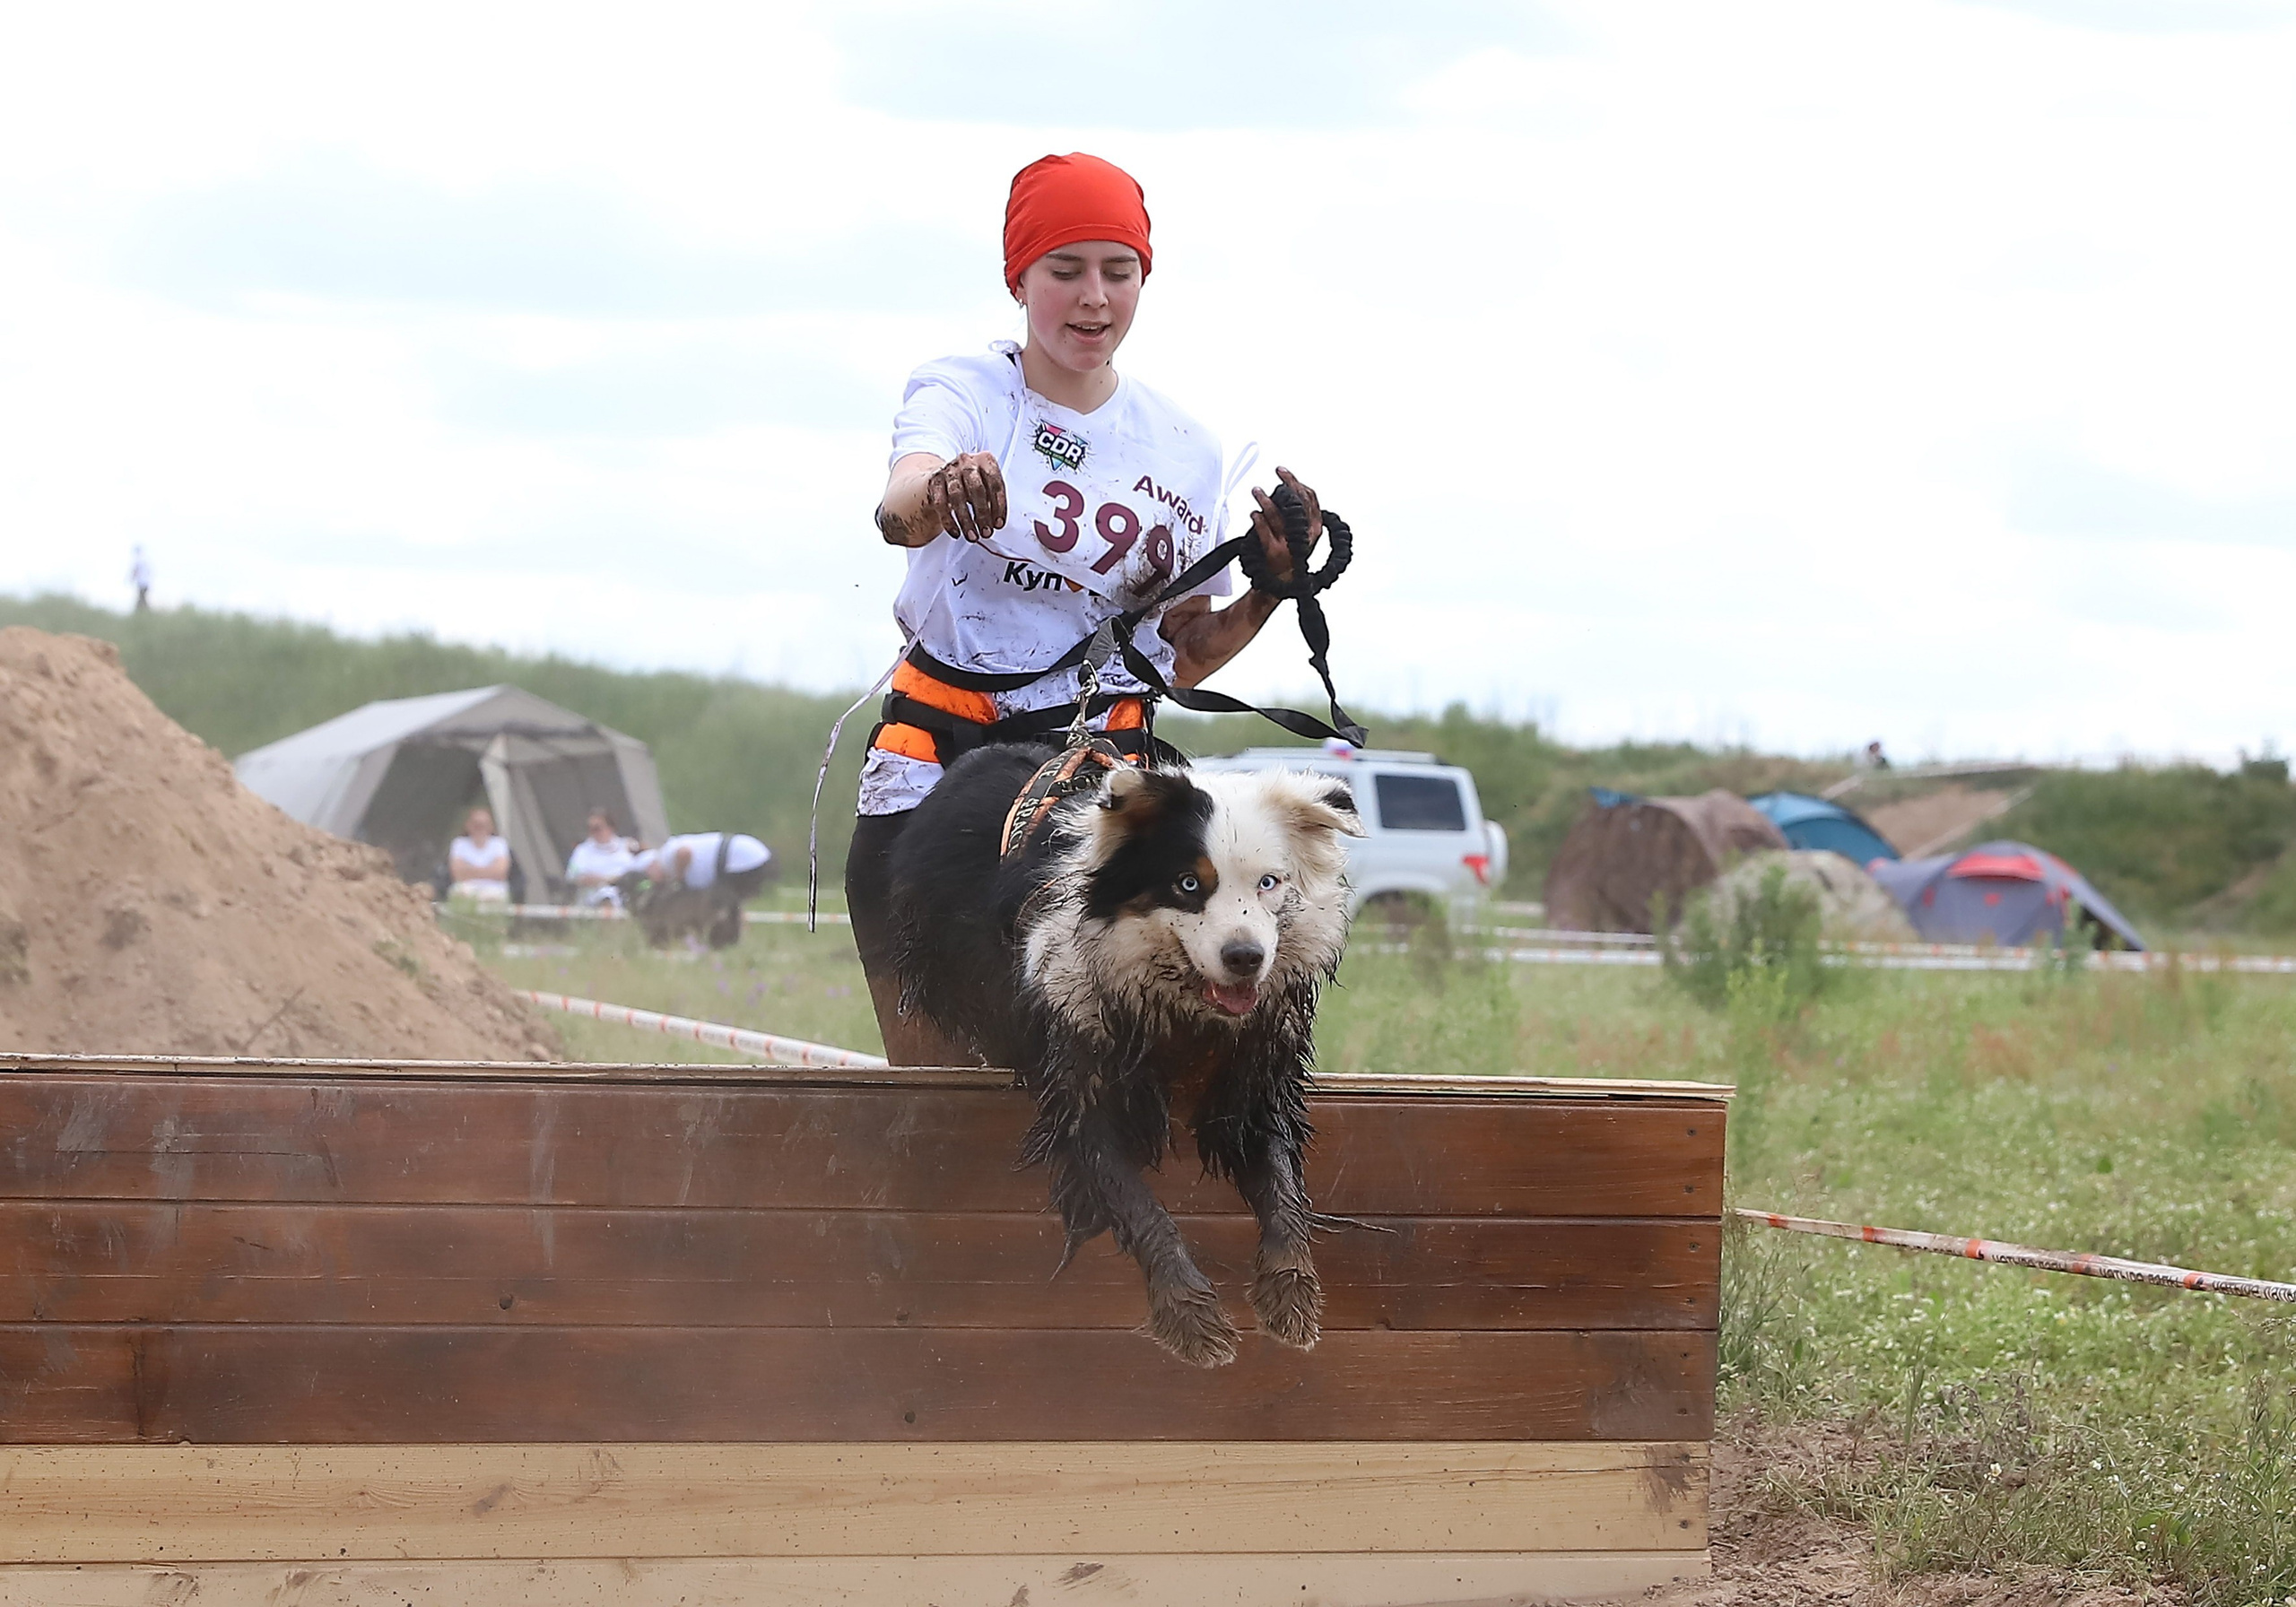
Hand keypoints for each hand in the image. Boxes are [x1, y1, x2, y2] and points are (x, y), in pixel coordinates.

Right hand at [924, 451, 1008, 542]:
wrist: (946, 475)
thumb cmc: (972, 482)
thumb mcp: (987, 485)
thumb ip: (994, 500)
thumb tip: (996, 523)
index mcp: (985, 460)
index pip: (995, 483)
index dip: (999, 506)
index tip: (998, 524)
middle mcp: (967, 462)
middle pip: (976, 489)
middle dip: (983, 514)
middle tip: (986, 532)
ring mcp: (949, 471)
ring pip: (957, 497)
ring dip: (966, 520)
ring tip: (972, 536)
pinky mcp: (935, 482)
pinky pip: (941, 504)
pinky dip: (949, 521)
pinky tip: (956, 532)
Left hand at [1248, 466, 1321, 584]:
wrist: (1282, 582)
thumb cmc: (1292, 556)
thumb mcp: (1304, 535)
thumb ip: (1301, 516)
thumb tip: (1289, 491)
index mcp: (1314, 529)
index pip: (1310, 499)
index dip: (1297, 483)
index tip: (1286, 474)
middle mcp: (1304, 535)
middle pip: (1297, 502)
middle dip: (1286, 484)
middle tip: (1276, 474)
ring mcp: (1289, 543)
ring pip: (1277, 514)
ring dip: (1265, 500)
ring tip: (1257, 492)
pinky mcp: (1274, 550)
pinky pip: (1264, 530)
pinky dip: (1258, 519)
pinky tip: (1254, 513)